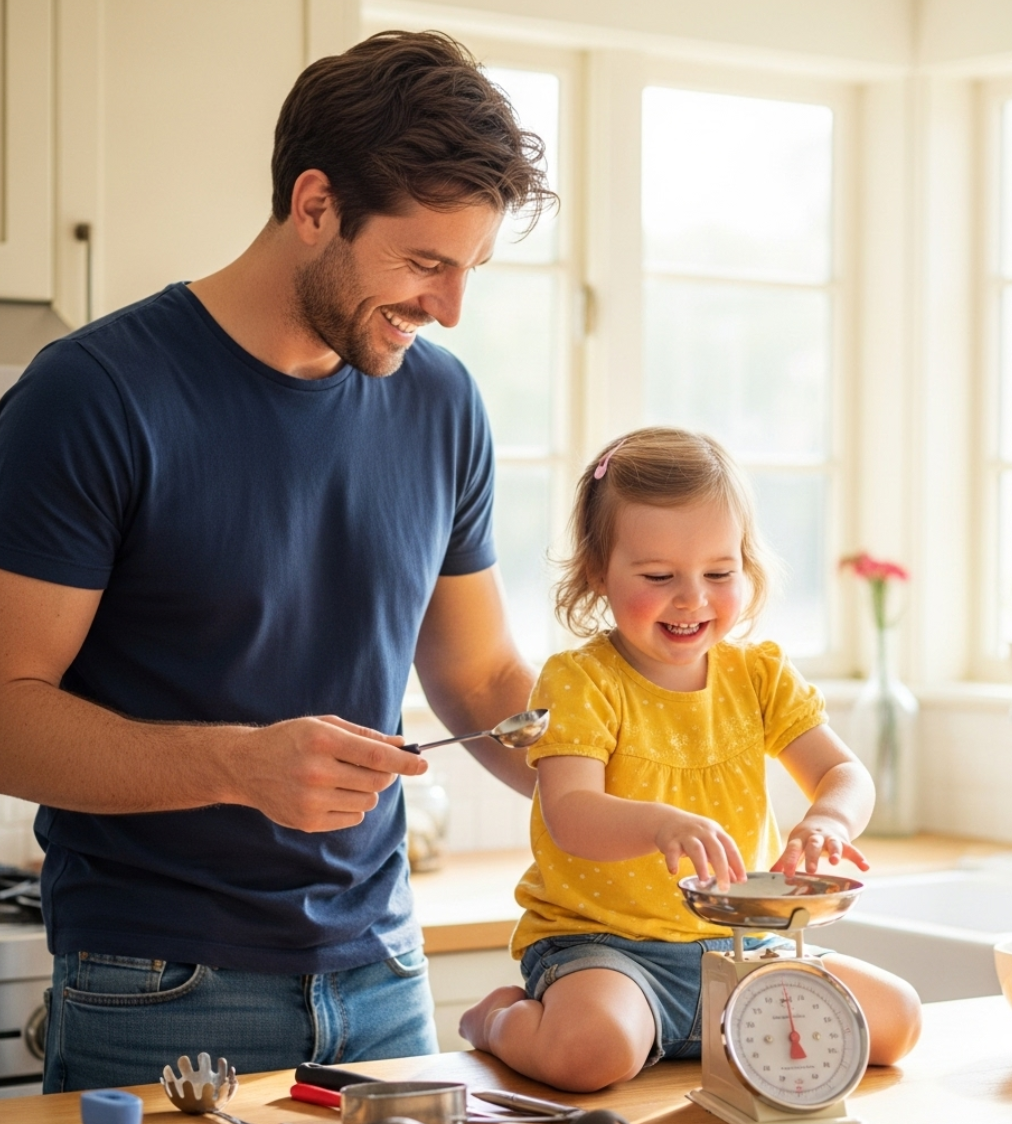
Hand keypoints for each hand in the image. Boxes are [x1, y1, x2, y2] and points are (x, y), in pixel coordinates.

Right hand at [224, 714, 426, 831]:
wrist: (245, 766)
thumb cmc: (292, 740)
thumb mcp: (325, 725)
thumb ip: (365, 735)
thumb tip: (401, 744)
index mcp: (322, 740)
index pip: (376, 755)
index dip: (404, 762)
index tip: (424, 764)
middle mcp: (316, 771)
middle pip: (376, 781)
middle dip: (386, 775)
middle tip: (378, 767)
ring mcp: (310, 800)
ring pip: (368, 802)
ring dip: (367, 791)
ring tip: (344, 779)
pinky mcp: (307, 822)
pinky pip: (353, 818)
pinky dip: (352, 807)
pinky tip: (332, 794)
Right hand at [653, 807, 746, 889]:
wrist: (667, 820)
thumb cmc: (694, 835)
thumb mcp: (710, 843)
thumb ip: (723, 860)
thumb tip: (736, 880)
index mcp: (715, 832)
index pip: (730, 847)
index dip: (737, 864)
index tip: (742, 881)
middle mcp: (703, 831)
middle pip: (716, 849)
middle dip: (722, 869)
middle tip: (724, 887)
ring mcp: (686, 835)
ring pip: (696, 849)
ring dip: (701, 865)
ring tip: (704, 880)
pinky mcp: (670, 840)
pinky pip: (672, 851)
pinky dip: (673, 861)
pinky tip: (674, 871)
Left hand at [770, 815, 868, 876]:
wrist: (826, 818)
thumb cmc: (806, 837)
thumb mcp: (795, 843)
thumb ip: (785, 859)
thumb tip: (770, 874)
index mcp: (800, 838)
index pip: (793, 849)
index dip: (789, 861)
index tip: (786, 874)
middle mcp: (815, 837)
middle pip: (813, 845)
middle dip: (813, 857)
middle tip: (811, 871)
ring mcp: (831, 838)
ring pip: (833, 844)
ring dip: (835, 852)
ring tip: (835, 862)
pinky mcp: (844, 841)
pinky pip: (853, 849)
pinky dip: (859, 858)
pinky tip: (865, 867)